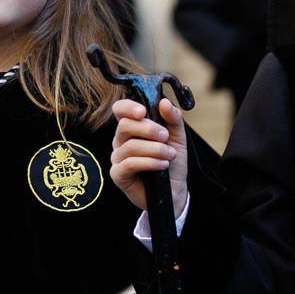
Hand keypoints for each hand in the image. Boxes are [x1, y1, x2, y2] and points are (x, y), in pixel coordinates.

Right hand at [108, 97, 187, 214]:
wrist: (174, 190)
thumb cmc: (171, 162)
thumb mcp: (177, 137)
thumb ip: (173, 119)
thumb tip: (164, 102)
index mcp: (132, 128)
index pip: (120, 110)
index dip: (128, 107)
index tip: (144, 110)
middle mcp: (120, 141)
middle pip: (125, 126)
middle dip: (148, 129)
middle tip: (166, 137)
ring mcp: (117, 158)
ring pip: (130, 146)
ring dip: (155, 149)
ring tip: (170, 155)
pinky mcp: (118, 175)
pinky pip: (129, 164)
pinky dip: (149, 162)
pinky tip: (162, 165)